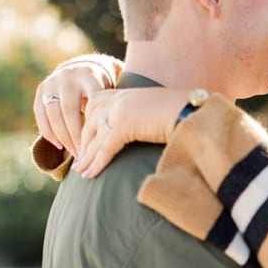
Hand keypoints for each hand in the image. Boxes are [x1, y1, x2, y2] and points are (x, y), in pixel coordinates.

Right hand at [32, 54, 121, 157]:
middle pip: (68, 110)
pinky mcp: (41, 90)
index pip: (91, 103)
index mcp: (89, 76)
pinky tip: (59, 146)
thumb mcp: (109, 92)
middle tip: (84, 154)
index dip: (93, 125)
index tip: (100, 145)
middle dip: (75, 135)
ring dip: (62, 137)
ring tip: (74, 153)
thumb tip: (114, 136)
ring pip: (52, 114)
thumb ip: (110, 107)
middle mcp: (68, 78)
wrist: (81, 68)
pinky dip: (48, 132)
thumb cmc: (102, 88)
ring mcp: (52, 83)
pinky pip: (40, 114)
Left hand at [73, 87, 190, 178]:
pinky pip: (105, 149)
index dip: (87, 130)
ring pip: (95, 140)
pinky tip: (90, 174)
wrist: (189, 110)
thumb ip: (135, 113)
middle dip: (83, 146)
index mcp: (118, 93)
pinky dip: (97, 164)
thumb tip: (133, 128)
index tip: (83, 144)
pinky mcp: (123, 126)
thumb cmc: (177, 110)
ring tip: (81, 172)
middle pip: (90, 126)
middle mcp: (113, 100)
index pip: (93, 111)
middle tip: (79, 163)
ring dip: (87, 159)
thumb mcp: (149, 107)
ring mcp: (116, 111)